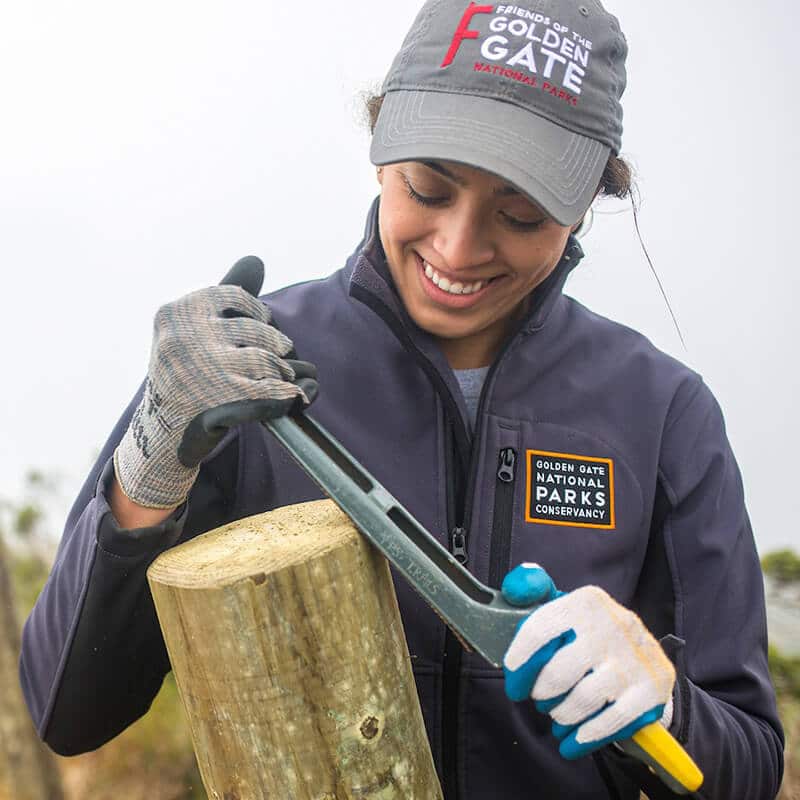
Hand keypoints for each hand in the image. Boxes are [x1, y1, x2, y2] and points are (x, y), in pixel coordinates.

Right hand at [113, 256, 317, 509]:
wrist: (162, 432)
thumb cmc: (184, 371)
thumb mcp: (193, 327)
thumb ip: (225, 293)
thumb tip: (255, 260)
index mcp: (175, 313)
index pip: (235, 298)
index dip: (258, 312)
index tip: (263, 323)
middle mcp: (182, 340)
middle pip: (256, 331)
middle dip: (277, 344)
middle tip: (284, 355)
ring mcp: (197, 375)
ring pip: (265, 362)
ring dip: (284, 371)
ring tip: (287, 377)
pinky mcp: (214, 409)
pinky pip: (266, 395)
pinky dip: (284, 397)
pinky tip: (290, 398)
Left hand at [501, 563, 674, 759]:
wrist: (646, 655)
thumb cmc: (589, 634)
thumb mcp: (565, 607)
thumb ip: (533, 592)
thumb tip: (514, 589)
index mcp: (586, 601)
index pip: (540, 630)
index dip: (520, 662)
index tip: (514, 683)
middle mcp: (614, 624)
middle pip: (560, 672)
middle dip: (542, 693)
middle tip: (540, 700)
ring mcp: (635, 658)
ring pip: (584, 699)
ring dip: (562, 715)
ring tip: (558, 716)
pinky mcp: (652, 688)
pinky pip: (612, 720)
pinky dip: (587, 735)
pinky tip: (573, 741)